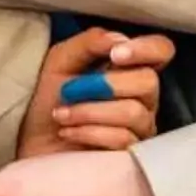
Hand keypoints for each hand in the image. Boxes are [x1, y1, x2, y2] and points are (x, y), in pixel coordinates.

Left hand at [17, 30, 174, 160]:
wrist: (33, 145)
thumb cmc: (49, 102)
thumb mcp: (60, 62)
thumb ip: (89, 43)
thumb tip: (119, 39)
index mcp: (129, 70)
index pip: (161, 50)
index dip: (146, 48)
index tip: (116, 54)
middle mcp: (142, 98)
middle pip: (148, 82)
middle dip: (106, 85)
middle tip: (70, 91)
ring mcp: (140, 129)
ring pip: (133, 112)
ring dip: (88, 111)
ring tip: (61, 116)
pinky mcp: (130, 156)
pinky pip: (122, 138)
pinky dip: (88, 132)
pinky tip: (68, 133)